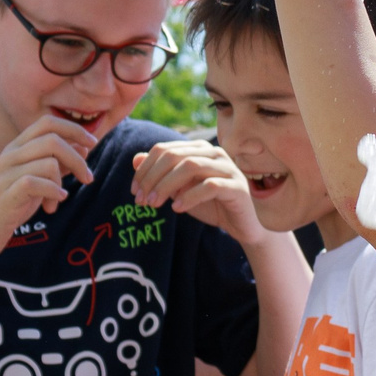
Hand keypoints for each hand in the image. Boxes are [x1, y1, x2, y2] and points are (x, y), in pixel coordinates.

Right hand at [0, 113, 96, 261]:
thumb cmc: (4, 207)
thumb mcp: (33, 181)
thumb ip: (55, 164)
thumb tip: (84, 148)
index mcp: (16, 149)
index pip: (47, 122)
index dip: (74, 129)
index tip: (92, 144)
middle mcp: (10, 157)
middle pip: (53, 139)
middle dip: (78, 157)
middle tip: (88, 178)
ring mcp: (5, 176)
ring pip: (48, 162)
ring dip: (63, 181)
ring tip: (58, 199)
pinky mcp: (5, 197)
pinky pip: (36, 183)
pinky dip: (52, 193)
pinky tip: (53, 205)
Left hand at [131, 139, 274, 246]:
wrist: (241, 225)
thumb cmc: (209, 205)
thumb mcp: (179, 190)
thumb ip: (160, 174)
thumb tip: (135, 158)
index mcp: (199, 149)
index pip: (164, 149)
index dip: (145, 169)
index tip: (134, 191)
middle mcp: (215, 153)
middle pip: (175, 155)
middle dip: (153, 177)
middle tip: (141, 200)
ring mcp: (228, 168)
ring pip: (191, 166)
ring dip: (167, 186)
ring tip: (155, 204)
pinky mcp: (237, 186)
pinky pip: (210, 186)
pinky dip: (189, 197)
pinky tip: (177, 208)